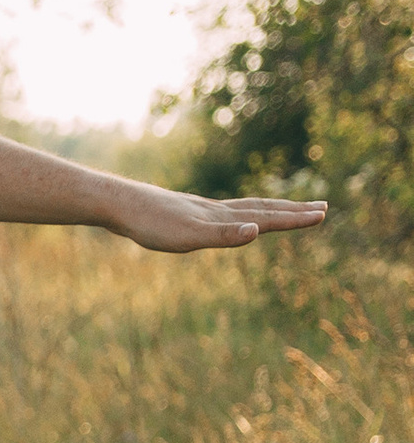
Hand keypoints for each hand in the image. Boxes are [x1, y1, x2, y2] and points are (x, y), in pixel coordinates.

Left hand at [102, 183, 326, 253]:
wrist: (119, 205)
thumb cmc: (152, 224)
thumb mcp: (189, 237)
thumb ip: (224, 236)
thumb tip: (257, 231)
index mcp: (222, 217)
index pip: (267, 217)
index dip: (295, 218)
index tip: (323, 214)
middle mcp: (217, 210)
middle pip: (263, 208)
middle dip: (293, 210)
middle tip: (322, 207)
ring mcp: (202, 209)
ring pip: (245, 208)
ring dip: (271, 209)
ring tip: (288, 209)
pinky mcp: (187, 212)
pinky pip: (224, 212)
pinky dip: (241, 214)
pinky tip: (233, 218)